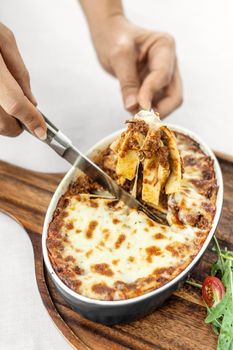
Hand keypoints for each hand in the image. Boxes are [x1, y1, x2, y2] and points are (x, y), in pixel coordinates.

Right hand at [0, 23, 45, 137]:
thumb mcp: (4, 39)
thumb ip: (19, 73)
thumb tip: (31, 100)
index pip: (16, 104)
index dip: (31, 120)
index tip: (41, 129)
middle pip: (3, 124)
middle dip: (19, 125)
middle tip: (27, 117)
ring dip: (5, 120)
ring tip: (8, 101)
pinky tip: (0, 100)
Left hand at [92, 16, 182, 117]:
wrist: (110, 37)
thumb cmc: (114, 38)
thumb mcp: (118, 57)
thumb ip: (127, 83)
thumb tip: (133, 107)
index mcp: (164, 46)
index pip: (163, 75)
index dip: (151, 93)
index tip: (139, 107)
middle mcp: (170, 62)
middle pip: (175, 95)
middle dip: (160, 109)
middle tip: (141, 118)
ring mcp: (165, 76)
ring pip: (168, 103)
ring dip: (152, 112)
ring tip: (133, 114)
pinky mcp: (156, 87)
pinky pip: (156, 104)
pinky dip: (146, 111)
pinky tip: (133, 111)